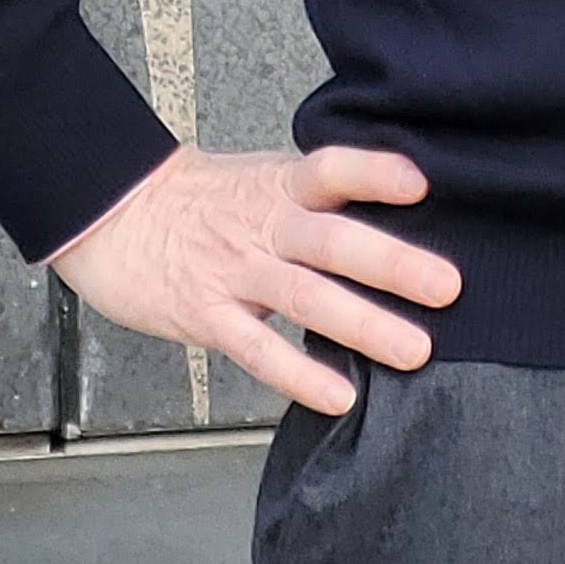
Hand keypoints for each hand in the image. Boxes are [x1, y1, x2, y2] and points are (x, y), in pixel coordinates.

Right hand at [46, 143, 459, 415]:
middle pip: (332, 239)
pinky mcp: (205, 315)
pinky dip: (299, 374)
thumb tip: (397, 211)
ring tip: (414, 350)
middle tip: (449, 288)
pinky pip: (256, 349)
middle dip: (393, 264)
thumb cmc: (202, 201)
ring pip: (304, 297)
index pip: (331, 168)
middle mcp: (263, 224)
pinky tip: (339, 395)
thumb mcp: (261, 179)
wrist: (115, 215)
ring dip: (363, 324)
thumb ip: (316, 197)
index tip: (422, 185)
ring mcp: (234, 271)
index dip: (374, 173)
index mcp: (279, 185)